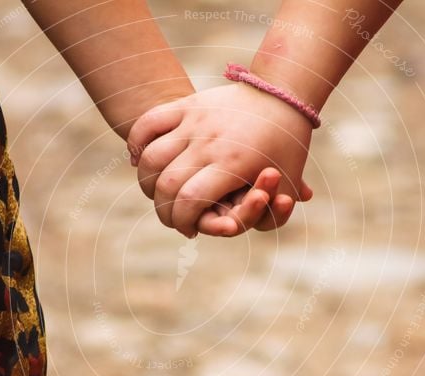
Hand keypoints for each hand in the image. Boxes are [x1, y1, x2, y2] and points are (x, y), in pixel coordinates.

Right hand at [127, 82, 313, 237]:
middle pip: (166, 185)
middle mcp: (209, 141)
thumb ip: (266, 216)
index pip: (190, 202)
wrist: (282, 95)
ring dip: (148, 184)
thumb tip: (231, 228)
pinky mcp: (186, 104)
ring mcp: (194, 121)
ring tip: (159, 193)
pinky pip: (147, 124)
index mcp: (233, 163)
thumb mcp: (288, 185)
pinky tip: (140, 161)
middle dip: (165, 211)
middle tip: (174, 218)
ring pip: (150, 158)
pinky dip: (136, 144)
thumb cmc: (285, 149)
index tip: (190, 230)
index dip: (183, 222)